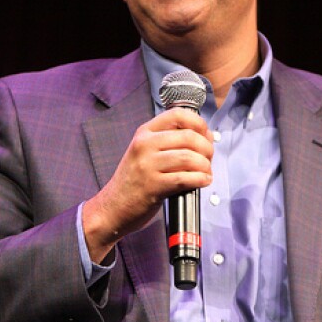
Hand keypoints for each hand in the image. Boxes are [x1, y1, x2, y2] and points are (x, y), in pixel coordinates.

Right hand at [82, 108, 213, 262]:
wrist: (113, 206)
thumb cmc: (134, 180)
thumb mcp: (144, 151)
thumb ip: (168, 141)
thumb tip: (203, 137)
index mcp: (145, 132)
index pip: (178, 115)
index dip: (199, 123)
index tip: (206, 134)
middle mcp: (145, 144)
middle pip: (188, 136)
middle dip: (207, 148)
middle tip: (209, 158)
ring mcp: (147, 165)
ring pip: (189, 157)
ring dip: (205, 165)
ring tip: (206, 172)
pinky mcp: (153, 185)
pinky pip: (185, 178)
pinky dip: (200, 179)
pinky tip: (203, 181)